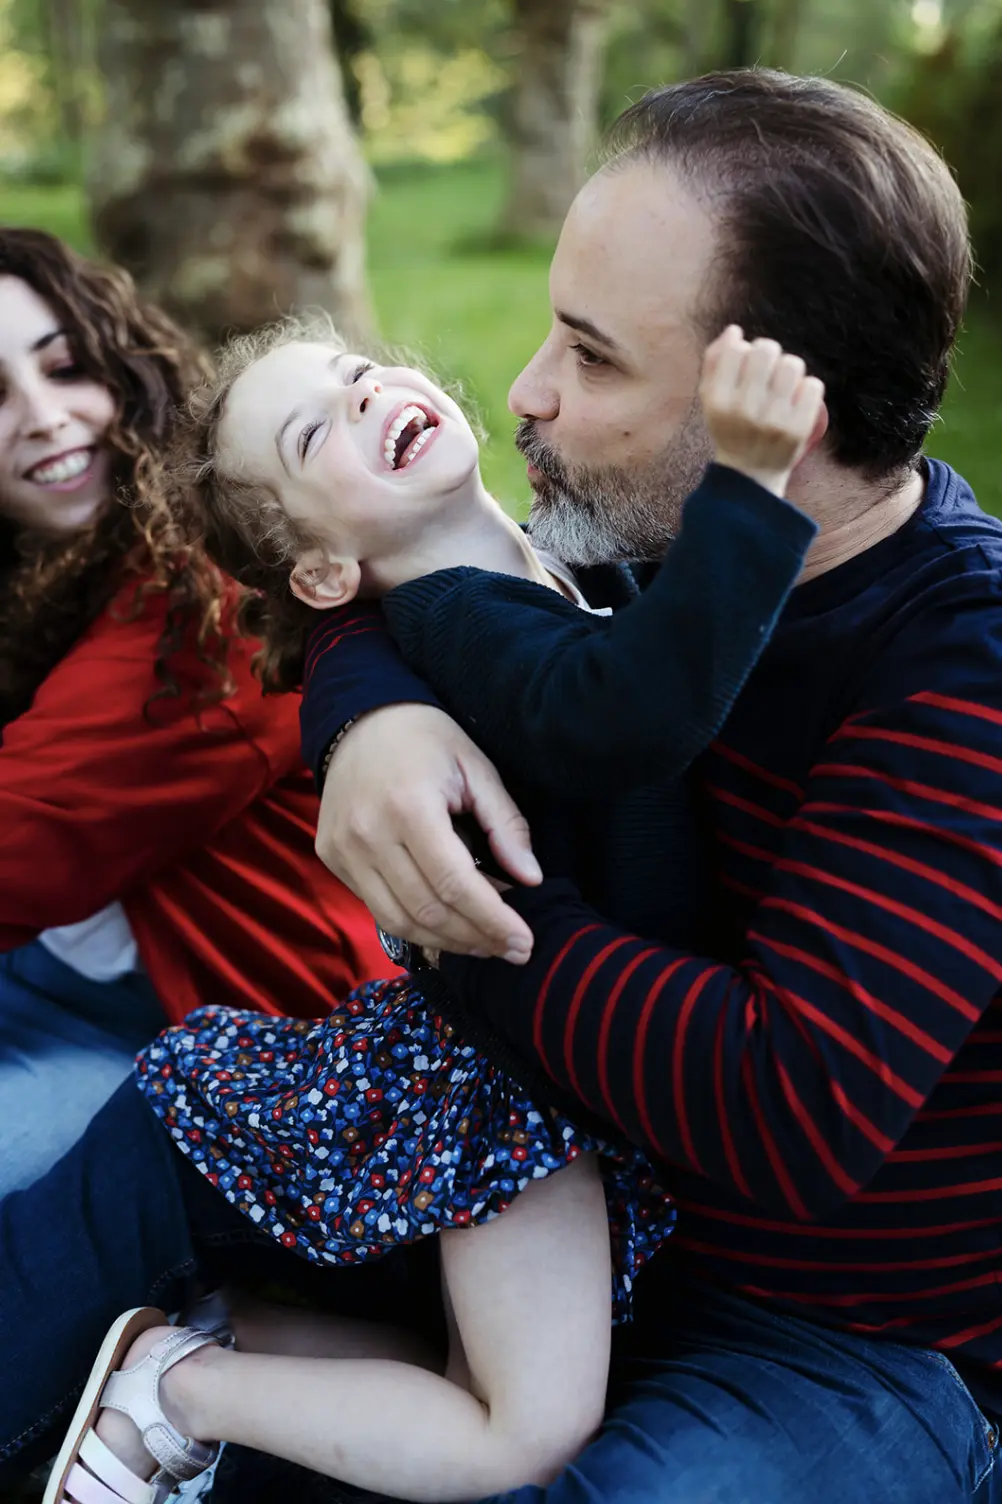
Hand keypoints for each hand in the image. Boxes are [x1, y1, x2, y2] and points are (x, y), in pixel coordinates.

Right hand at [315, 704, 541, 960]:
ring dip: (446, 941)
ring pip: (398, 921)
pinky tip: (447, 924)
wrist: (359, 718)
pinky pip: (376, 907)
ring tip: (484, 943)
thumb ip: (505, 824)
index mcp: (409, 807)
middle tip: (512, 949)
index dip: (492, 920)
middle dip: (475, 938)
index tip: (524, 943)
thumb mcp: (476, 768)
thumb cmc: (426, 739)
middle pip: (427, 911)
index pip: (455, 884)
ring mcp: (343, 849)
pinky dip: (414, 924)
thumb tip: (530, 879)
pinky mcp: (331, 857)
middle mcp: (368, 834)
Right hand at [700, 325, 825, 496]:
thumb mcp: (710, 399)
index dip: (744, 347)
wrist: (751, 475)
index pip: (736, 349)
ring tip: (783, 384)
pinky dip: (807, 388)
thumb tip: (733, 331)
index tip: (745, 361)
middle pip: (766, 350)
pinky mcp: (799, 429)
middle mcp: (743, 410)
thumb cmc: (730, 428)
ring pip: (792, 364)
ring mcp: (773, 421)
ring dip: (789, 369)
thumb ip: (714, 362)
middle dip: (769, 353)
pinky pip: (813, 385)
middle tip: (767, 369)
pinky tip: (796, 399)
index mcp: (718, 401)